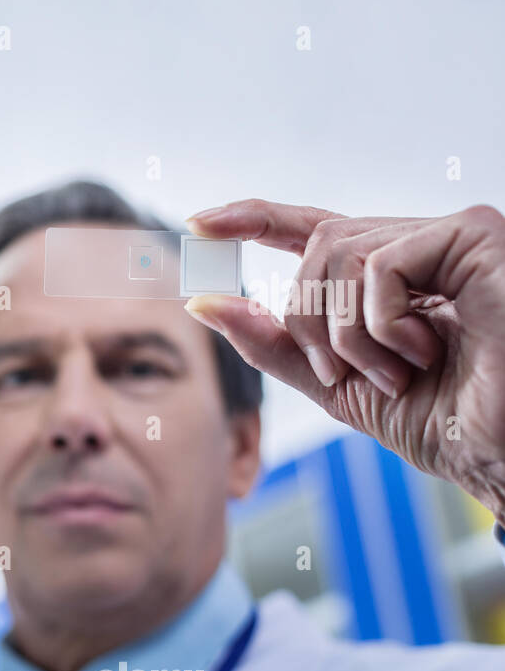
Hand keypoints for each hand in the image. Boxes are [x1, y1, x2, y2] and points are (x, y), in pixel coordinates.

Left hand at [184, 199, 504, 523]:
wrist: (501, 452)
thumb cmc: (442, 421)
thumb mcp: (337, 383)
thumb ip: (274, 343)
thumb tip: (204, 303)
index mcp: (389, 276)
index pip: (310, 228)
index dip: (253, 218)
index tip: (197, 224)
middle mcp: (420, 245)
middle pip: (314, 249)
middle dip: (307, 320)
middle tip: (348, 374)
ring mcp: (449, 236)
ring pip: (336, 254)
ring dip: (345, 333)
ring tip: (398, 371)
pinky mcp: (475, 236)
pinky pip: (379, 264)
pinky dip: (381, 322)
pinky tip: (424, 350)